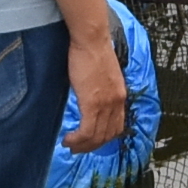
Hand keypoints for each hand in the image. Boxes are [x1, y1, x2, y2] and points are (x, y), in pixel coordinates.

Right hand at [63, 22, 130, 151]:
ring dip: (83, 145)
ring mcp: (106, 104)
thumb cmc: (92, 50)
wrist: (91, 39)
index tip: (91, 141)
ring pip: (97, 137)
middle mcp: (116, 102)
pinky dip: (78, 140)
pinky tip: (68, 139)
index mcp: (120, 95)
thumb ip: (99, 88)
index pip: (117, 127)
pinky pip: (87, 131)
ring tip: (70, 145)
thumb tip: (89, 96)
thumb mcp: (102, 74)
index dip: (104, 138)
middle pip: (108, 136)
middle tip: (77, 148)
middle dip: (92, 146)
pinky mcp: (92, 104)